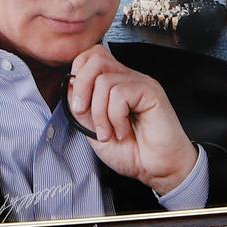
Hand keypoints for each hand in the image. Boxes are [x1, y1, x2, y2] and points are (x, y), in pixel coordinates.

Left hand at [68, 44, 196, 194]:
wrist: (157, 170)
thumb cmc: (132, 152)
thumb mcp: (94, 130)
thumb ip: (82, 107)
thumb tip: (69, 85)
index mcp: (115, 83)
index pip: (91, 56)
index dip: (78, 75)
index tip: (78, 104)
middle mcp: (128, 78)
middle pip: (95, 58)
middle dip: (80, 87)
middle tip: (82, 113)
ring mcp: (140, 83)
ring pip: (104, 81)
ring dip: (99, 113)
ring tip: (108, 133)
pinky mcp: (151, 92)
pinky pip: (120, 95)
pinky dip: (115, 118)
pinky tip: (123, 131)